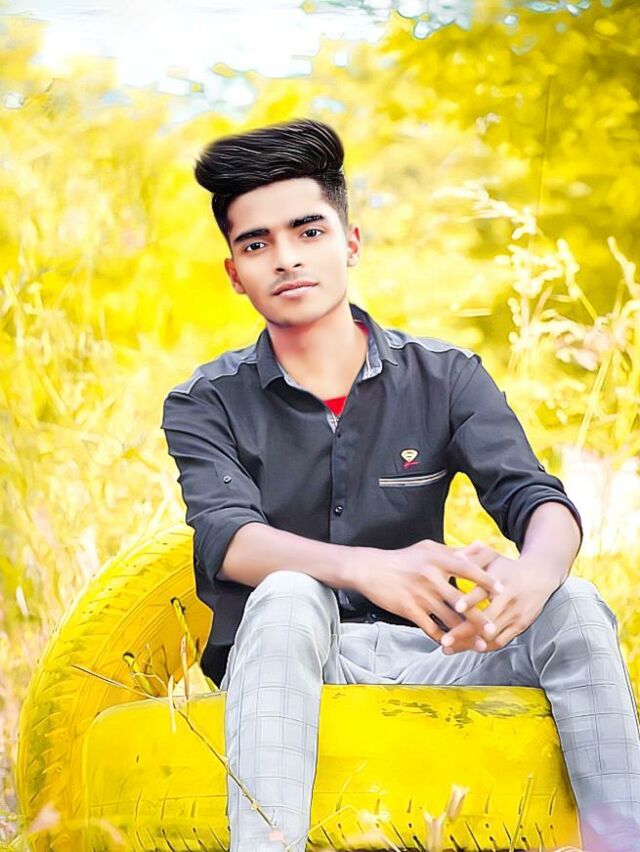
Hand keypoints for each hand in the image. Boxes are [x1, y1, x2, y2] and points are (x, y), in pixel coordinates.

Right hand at [355, 539, 504, 645]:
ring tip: (480, 644)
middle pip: (461, 601)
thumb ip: (455, 551)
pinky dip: (443, 639)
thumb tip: (481, 546)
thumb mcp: (428, 549)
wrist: (371, 570)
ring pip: (448, 619)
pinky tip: (453, 645)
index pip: (467, 570)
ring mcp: (420, 596)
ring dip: (465, 634)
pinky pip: (431, 629)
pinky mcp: (409, 611)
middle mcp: (430, 578)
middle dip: (479, 617)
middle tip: (495, 629)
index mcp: (437, 560)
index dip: (486, 580)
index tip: (502, 590)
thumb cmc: (403, 558)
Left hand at [440, 541, 560, 654]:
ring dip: (470, 644)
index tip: (456, 607)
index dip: (470, 600)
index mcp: (499, 581)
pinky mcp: (520, 626)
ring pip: (491, 636)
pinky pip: (500, 642)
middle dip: (464, 632)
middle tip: (444, 640)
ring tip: (449, 649)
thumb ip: (473, 555)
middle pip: (486, 620)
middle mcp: (508, 600)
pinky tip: (466, 648)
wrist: (540, 577)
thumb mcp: (492, 555)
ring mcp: (515, 615)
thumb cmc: (508, 566)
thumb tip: (455, 555)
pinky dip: (483, 647)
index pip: (484, 592)